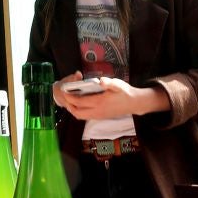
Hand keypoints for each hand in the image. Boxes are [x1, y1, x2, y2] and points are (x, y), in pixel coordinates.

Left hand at [52, 72, 169, 121]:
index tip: (64, 91)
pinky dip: (80, 111)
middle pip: (77, 113)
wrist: (134, 103)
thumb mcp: (118, 84)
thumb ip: (108, 83)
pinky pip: (87, 116)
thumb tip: (100, 81)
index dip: (70, 97)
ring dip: (74, 109)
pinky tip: (81, 103)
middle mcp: (97, 111)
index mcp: (99, 102)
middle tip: (65, 96)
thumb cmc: (125, 92)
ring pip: (81, 116)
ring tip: (71, 100)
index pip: (79, 102)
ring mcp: (99, 116)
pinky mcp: (101, 117)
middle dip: (69, 105)